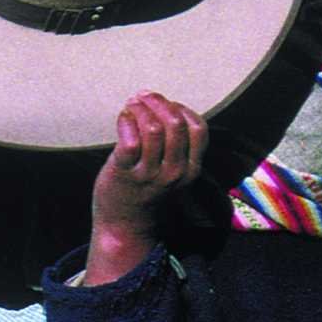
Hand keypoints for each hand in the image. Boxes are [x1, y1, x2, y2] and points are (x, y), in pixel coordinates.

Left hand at [86, 92, 208, 284]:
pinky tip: (122, 119)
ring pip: (153, 128)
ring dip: (140, 109)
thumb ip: (176, 144)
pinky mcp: (126, 173)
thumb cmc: (146, 189)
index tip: (163, 104)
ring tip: (131, 106)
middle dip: (157, 102)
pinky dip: (126, 122)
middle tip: (142, 97)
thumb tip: (164, 104)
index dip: (180, 108)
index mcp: (190, 168)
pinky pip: (130, 140)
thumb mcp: (173, 170)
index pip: (198, 127)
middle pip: (175, 123)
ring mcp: (150, 174)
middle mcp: (174, 172)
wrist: (125, 224)